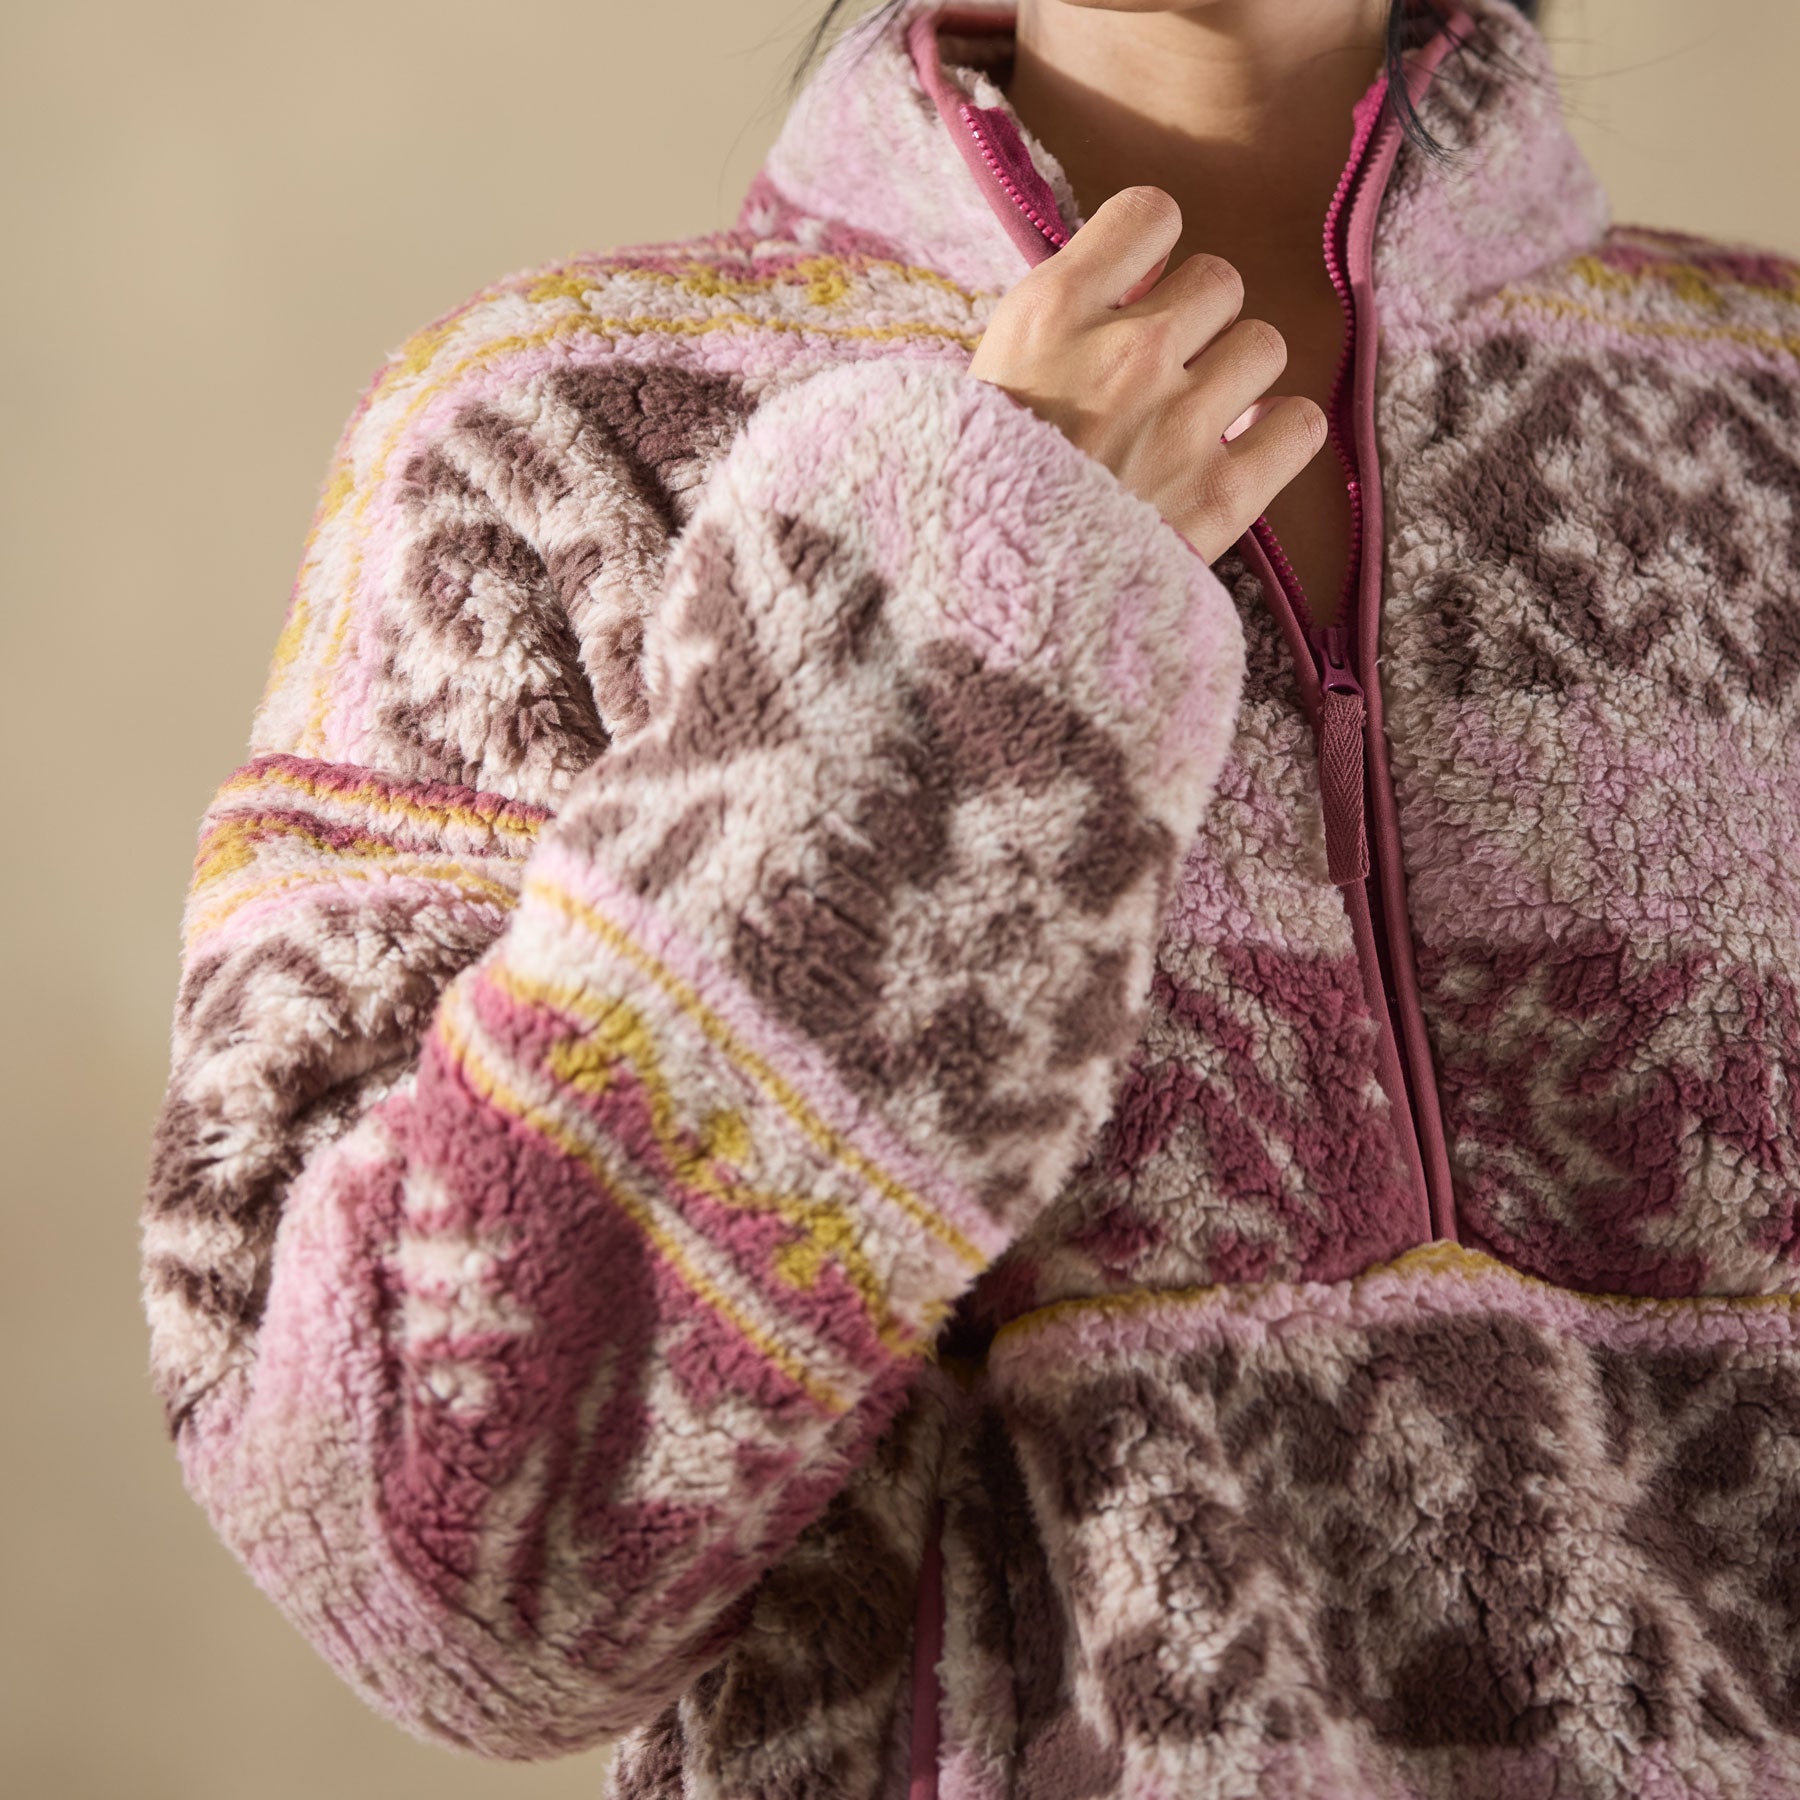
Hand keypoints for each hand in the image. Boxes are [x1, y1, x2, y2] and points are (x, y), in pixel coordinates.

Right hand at [967, 185, 1326, 561]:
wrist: (981, 607)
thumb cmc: (967, 502)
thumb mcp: (975, 388)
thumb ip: (1048, 335)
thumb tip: (1115, 295)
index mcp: (1052, 313)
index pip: (1151, 214)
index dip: (1152, 252)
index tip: (1138, 290)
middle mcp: (1127, 351)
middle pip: (1219, 281)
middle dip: (1198, 323)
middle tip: (1162, 377)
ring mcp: (1182, 422)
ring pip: (1265, 344)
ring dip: (1238, 377)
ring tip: (1199, 422)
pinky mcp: (1224, 495)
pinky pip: (1300, 425)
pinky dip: (1280, 438)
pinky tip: (1245, 457)